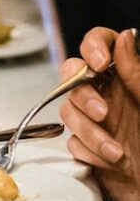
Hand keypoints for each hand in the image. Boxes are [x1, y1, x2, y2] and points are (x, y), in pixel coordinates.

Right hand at [59, 28, 139, 200]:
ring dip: (90, 133)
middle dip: (83, 95)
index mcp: (130, 78)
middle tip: (103, 114)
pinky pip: (72, 141)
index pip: (102, 43)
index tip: (98, 63)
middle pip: (73, 76)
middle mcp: (112, 94)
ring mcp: (99, 120)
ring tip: (116, 152)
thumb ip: (137, 74)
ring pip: (69, 112)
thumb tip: (124, 37)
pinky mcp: (89, 147)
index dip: (94, 46)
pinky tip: (113, 163)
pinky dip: (89, 153)